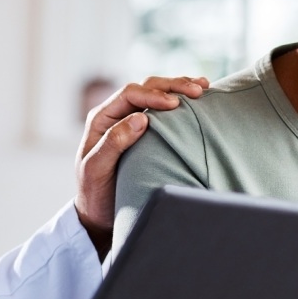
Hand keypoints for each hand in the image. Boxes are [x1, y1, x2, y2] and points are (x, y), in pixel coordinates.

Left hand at [75, 76, 208, 256]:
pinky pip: (162, 110)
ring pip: (156, 94)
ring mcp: (130, 121)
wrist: (97, 212)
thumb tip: (141, 118)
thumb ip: (114, 142)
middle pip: (145, 87)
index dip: (153, 95)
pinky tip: (197, 101)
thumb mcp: (97, 169)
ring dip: (179, 88)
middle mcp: (115, 114)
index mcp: (101, 118)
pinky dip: (180, 101)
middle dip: (172, 86)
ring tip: (203, 86)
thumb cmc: (94, 193)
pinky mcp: (144, 131)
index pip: (129, 94)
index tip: (175, 104)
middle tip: (198, 90)